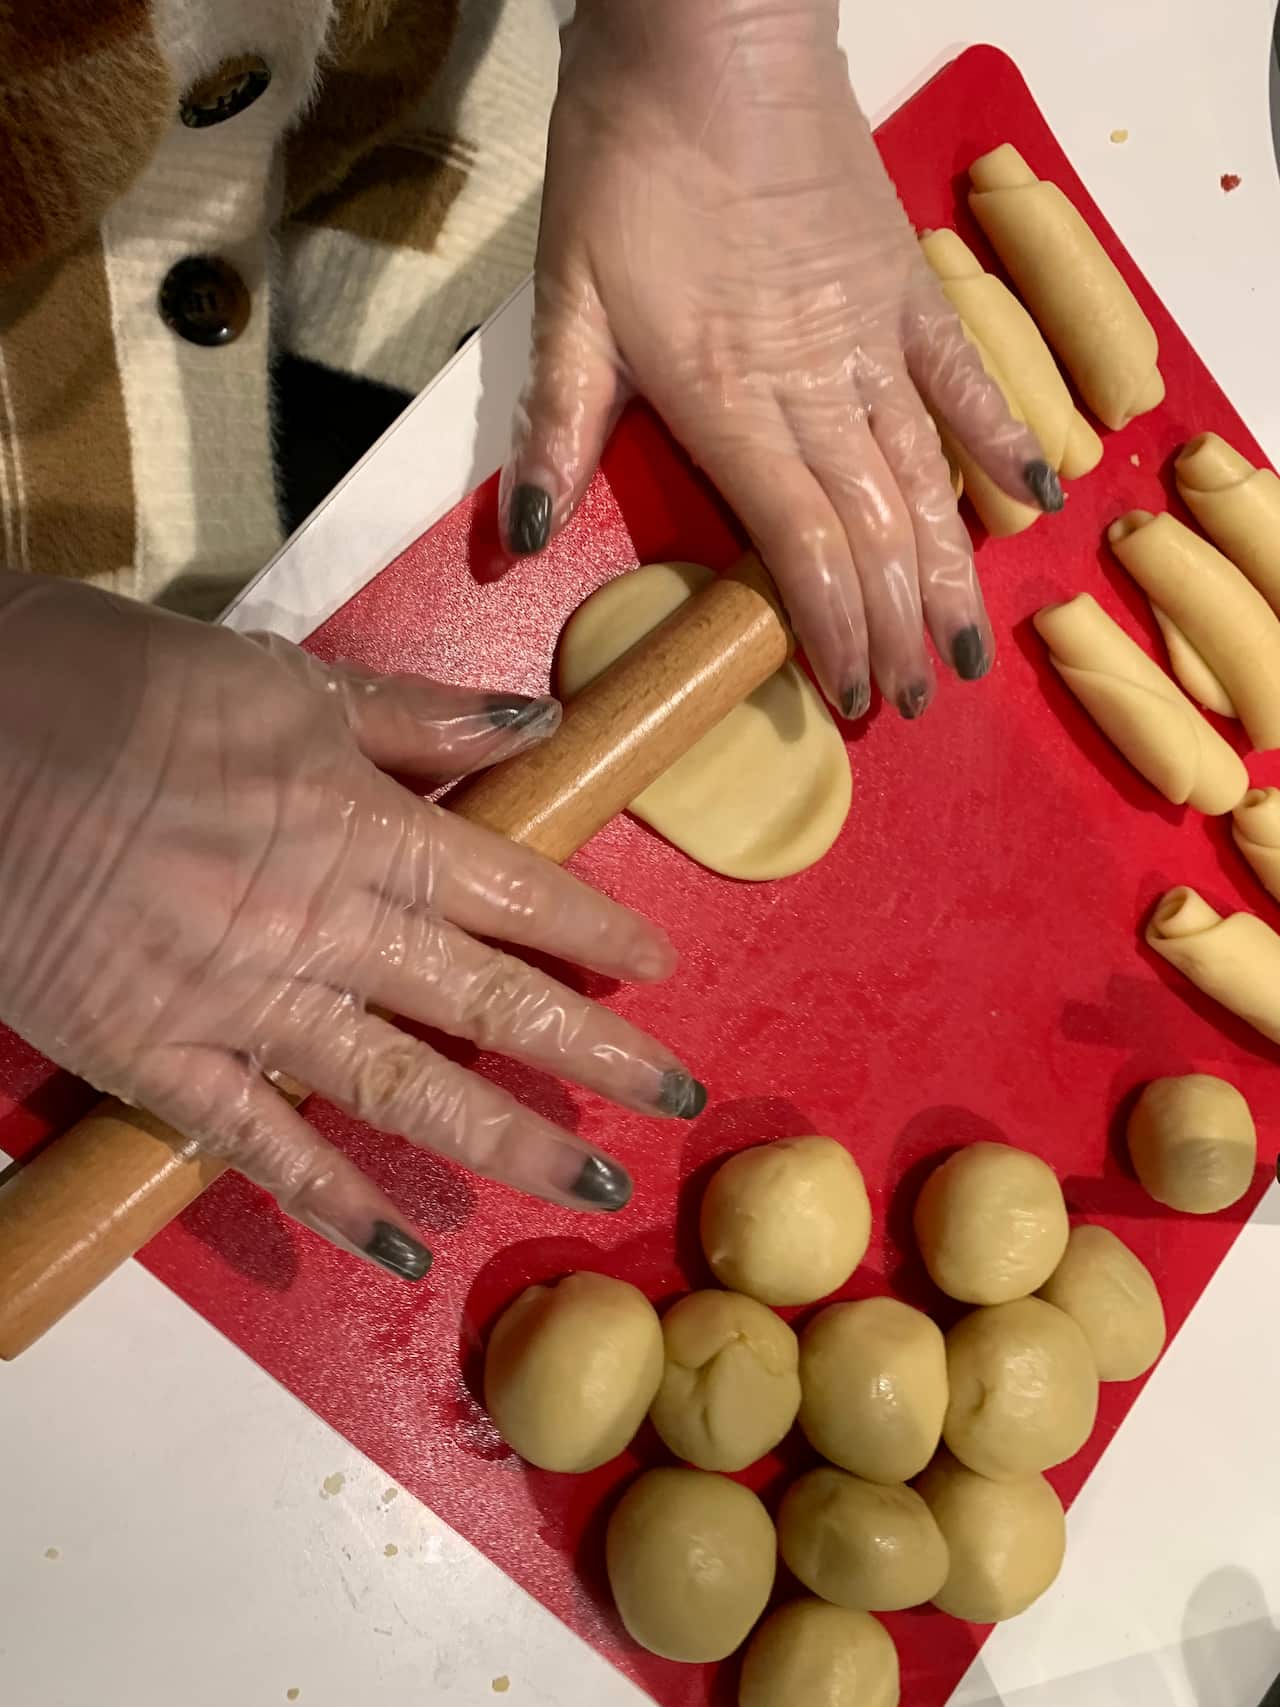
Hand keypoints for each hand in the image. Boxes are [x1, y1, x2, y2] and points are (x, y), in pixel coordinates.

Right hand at [0, 579, 703, 1278]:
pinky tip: (398, 1249)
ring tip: (594, 1183)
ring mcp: (242, 1002)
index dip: (593, 930)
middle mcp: (323, 923)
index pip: (511, 887)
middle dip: (593, 1050)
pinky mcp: (157, 1058)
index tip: (658, 969)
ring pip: (401, 1087)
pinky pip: (258, 1146)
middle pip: (486, 1000)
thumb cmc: (123, 684)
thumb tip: (536, 726)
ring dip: (506, 1142)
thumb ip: (416, 713)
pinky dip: (330, 1200)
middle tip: (678, 1095)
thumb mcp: (284, 675)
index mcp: (360, 824)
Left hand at [502, 0, 1057, 718]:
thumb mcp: (568, 301)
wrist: (712, 40)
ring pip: (929, 478)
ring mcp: (876, 340)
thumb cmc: (630, 168)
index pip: (800, 544)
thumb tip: (525, 541)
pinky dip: (1003, 440)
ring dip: (950, 573)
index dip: (830, 629)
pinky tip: (1031, 499)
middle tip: (911, 702)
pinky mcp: (909, 290)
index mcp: (732, 403)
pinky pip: (969, 379)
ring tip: (969, 649)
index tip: (848, 695)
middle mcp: (818, 388)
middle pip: (872, 531)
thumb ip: (557, 425)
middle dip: (892, 628)